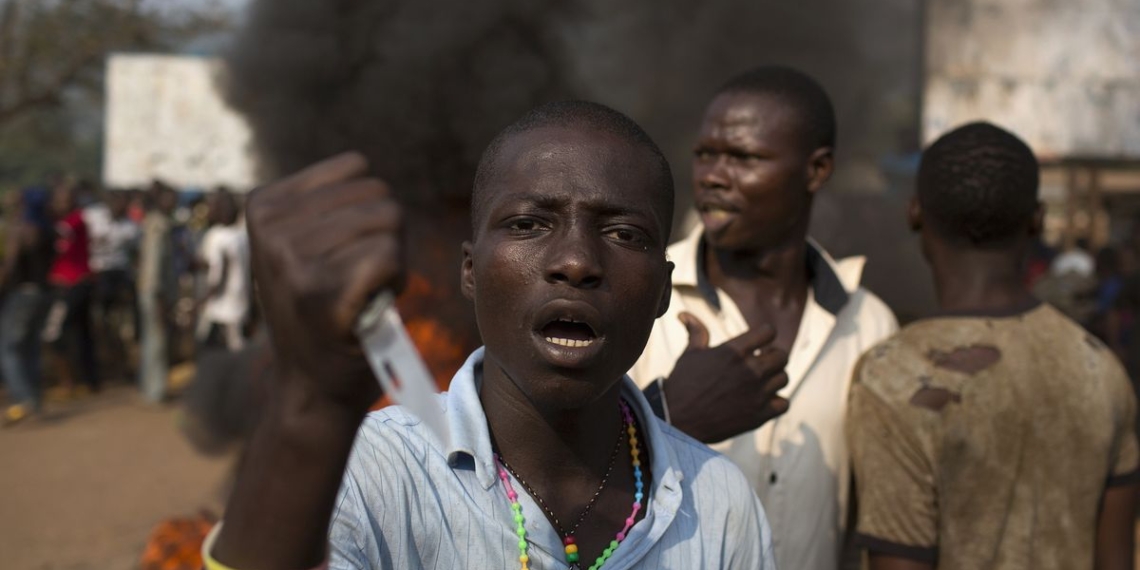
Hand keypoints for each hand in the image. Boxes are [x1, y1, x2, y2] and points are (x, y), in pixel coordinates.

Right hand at [246, 151, 402, 417]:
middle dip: (386, 236)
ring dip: (392, 261)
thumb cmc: (322, 310)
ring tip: (361, 294)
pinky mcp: (321, 293)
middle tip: (357, 280)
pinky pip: (390, 256)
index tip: (341, 253)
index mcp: (262, 204)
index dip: (368, 212)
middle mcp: (270, 227)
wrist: (313, 387)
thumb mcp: (302, 244)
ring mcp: (291, 260)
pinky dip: (396, 281)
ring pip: (390, 223)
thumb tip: (362, 164)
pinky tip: (369, 308)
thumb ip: (323, 202)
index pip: (357, 168)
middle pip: (379, 195)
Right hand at [663, 312, 788, 442]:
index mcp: (734, 351)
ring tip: (761, 382)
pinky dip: (776, 401)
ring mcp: (757, 393)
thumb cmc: (682, 384)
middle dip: (773, 356)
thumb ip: (696, 332)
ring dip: (774, 378)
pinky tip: (763, 400)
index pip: (768, 331)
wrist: (678, 420)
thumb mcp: (690, 354)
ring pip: (784, 378)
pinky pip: (783, 403)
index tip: (758, 342)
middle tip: (761, 363)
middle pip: (782, 355)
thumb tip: (684, 314)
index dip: (765, 334)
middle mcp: (750, 370)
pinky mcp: (759, 415)